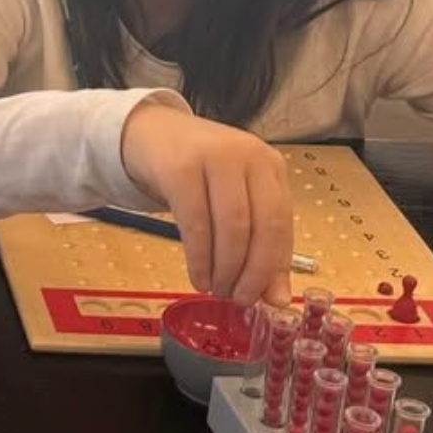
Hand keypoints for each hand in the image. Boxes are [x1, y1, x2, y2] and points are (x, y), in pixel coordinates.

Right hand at [121, 101, 293, 305]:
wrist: (149, 133)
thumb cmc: (198, 172)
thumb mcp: (235, 202)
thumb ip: (260, 245)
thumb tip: (279, 299)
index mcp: (269, 166)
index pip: (283, 224)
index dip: (274, 267)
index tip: (263, 299)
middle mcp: (248, 156)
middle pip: (263, 225)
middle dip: (253, 272)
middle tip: (237, 299)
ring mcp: (215, 158)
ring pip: (232, 227)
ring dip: (225, 269)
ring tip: (215, 289)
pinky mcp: (181, 167)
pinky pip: (196, 223)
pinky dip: (199, 258)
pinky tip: (198, 275)